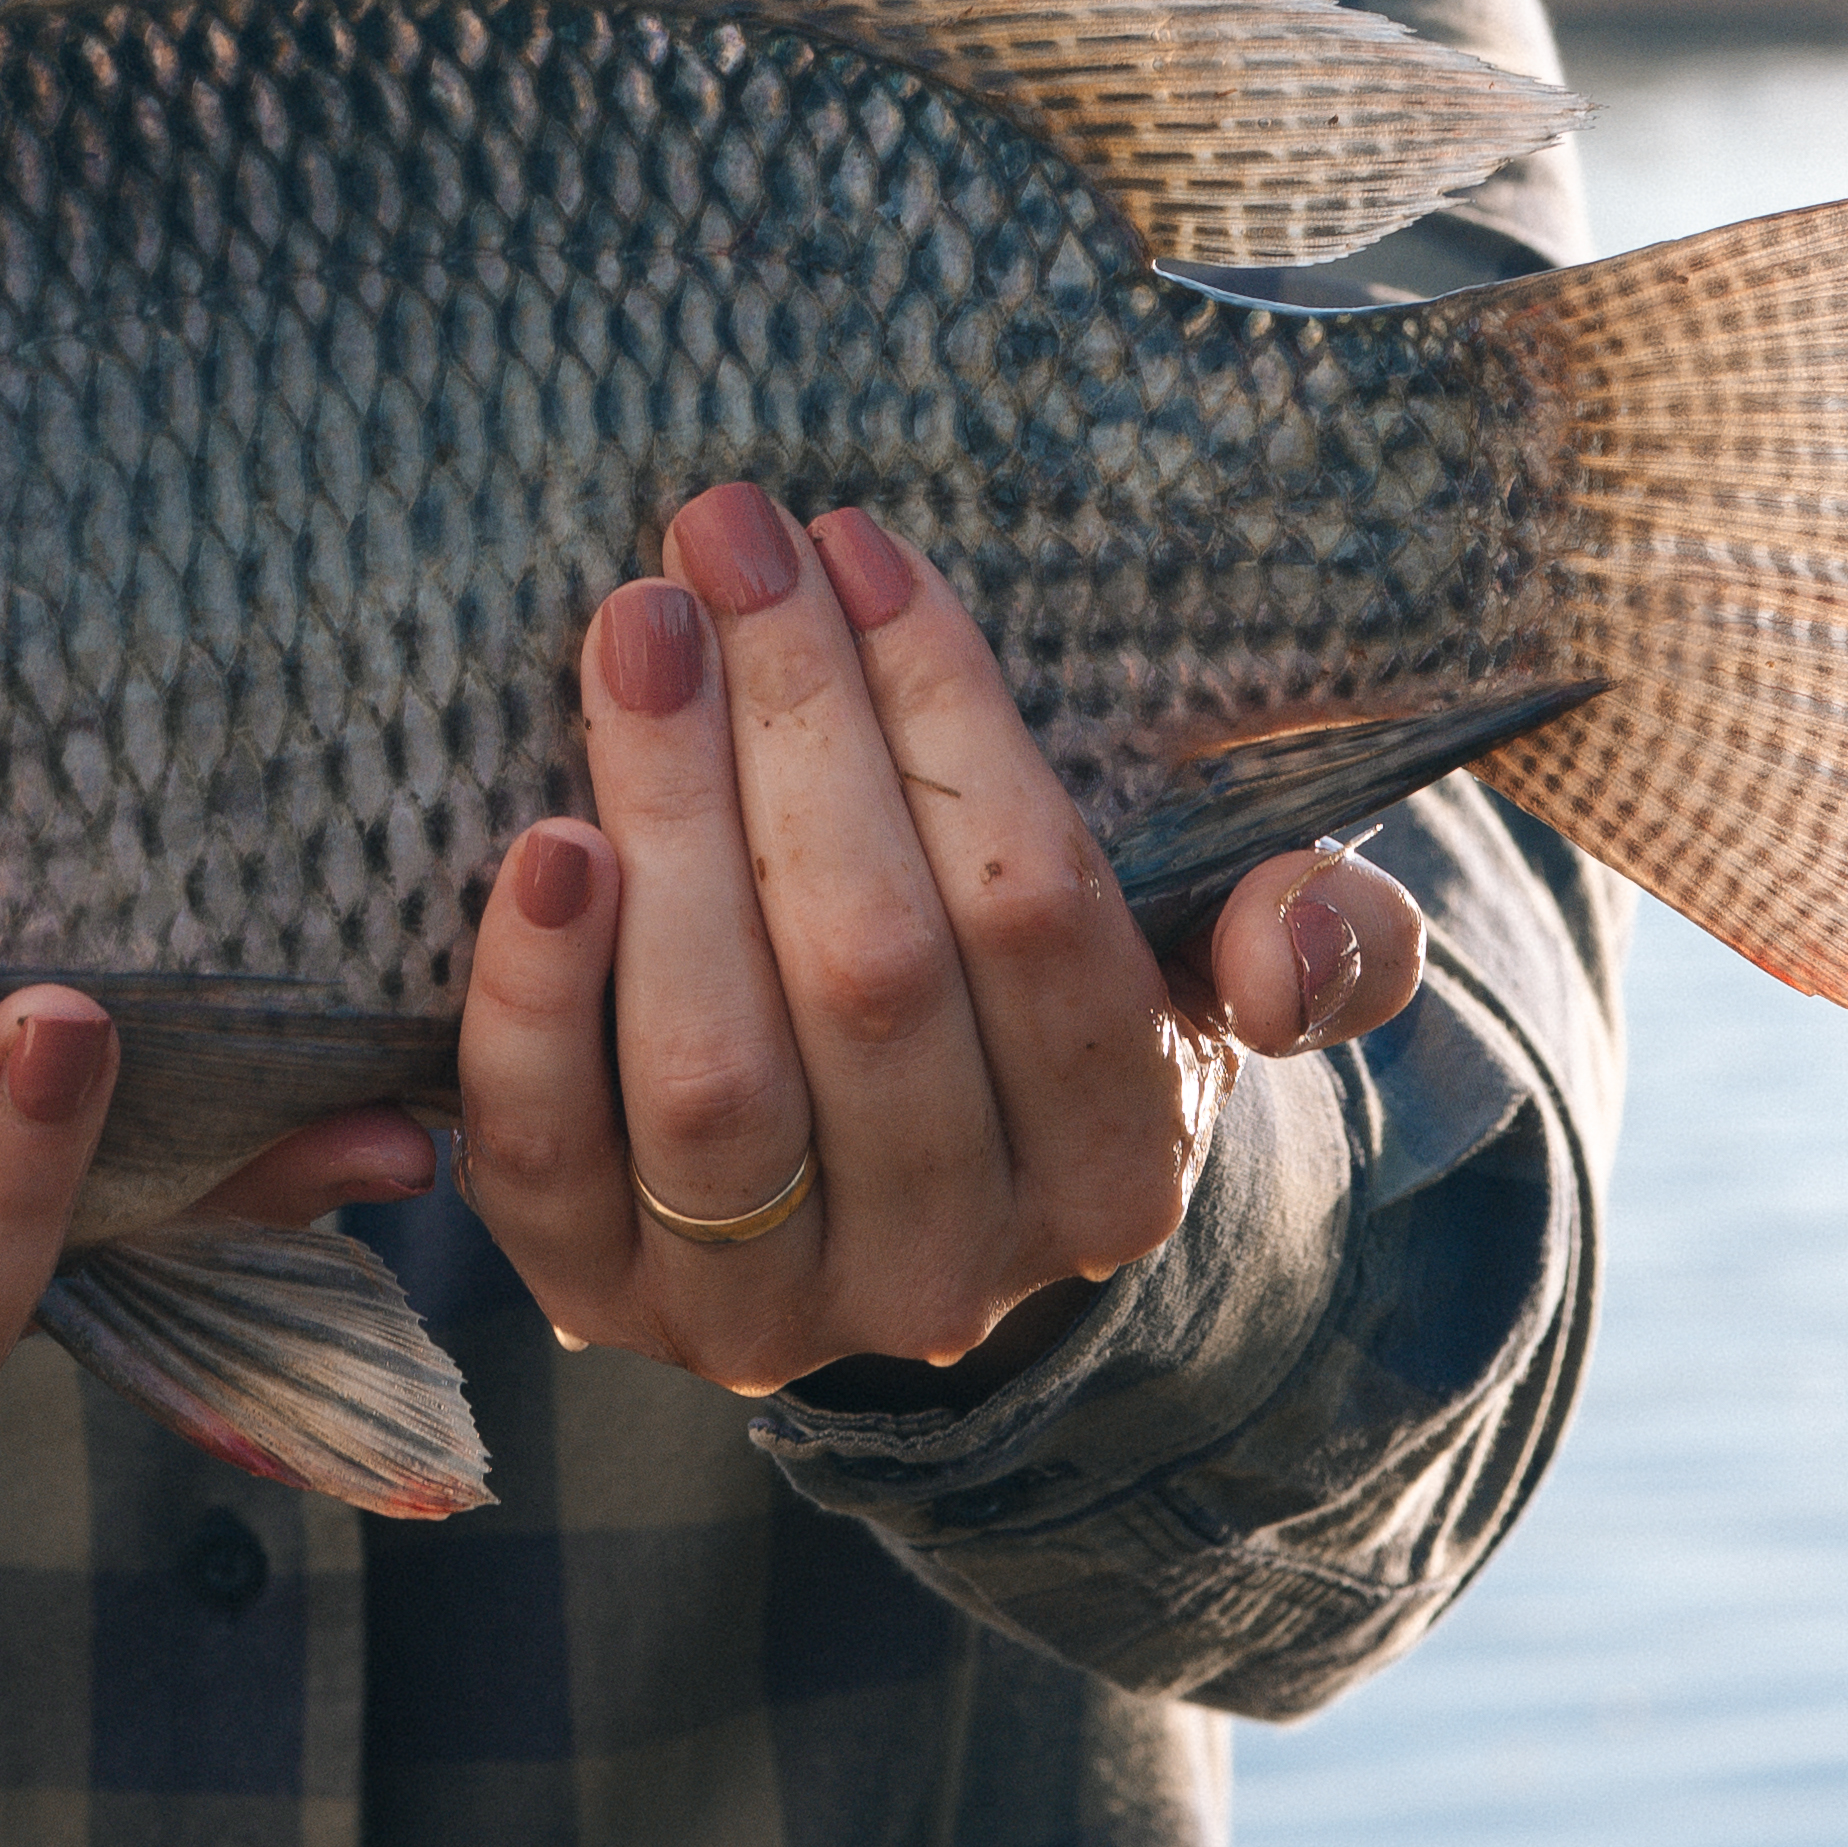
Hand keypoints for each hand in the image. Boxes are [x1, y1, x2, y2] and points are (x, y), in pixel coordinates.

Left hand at [454, 481, 1428, 1396]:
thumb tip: (1301, 934)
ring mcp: (763, 1306)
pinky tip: (538, 841)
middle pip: (869, 973)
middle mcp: (949, 1270)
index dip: (946, 715)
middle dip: (794, 721)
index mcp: (1118, 1172)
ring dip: (667, 820)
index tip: (866, 547)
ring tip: (638, 630)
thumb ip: (1316, 943)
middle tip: (729, 539)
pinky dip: (531, 999)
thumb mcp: (1202, 972)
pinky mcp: (598, 1300)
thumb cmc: (1038, 1016)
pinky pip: (547, 1156)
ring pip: (713, 1066)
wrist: (878, 1198)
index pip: (1036, 914)